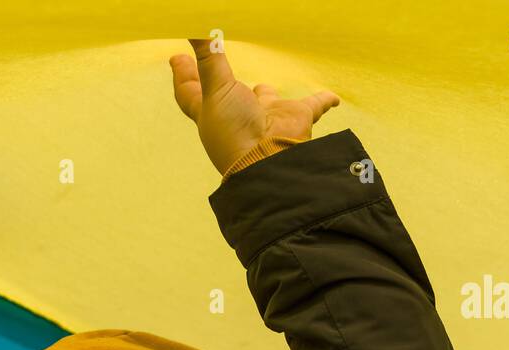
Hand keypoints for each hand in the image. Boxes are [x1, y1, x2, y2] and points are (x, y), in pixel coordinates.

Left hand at [169, 39, 339, 175]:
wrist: (270, 163)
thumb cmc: (236, 132)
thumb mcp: (216, 88)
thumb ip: (208, 56)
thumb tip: (191, 26)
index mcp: (213, 113)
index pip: (191, 92)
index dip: (183, 76)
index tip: (176, 58)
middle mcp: (238, 116)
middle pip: (229, 95)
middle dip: (223, 84)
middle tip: (217, 64)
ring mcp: (268, 118)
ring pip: (266, 103)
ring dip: (267, 96)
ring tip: (265, 90)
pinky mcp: (296, 120)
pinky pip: (314, 106)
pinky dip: (324, 101)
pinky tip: (332, 98)